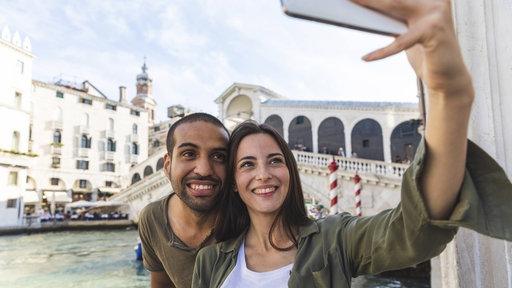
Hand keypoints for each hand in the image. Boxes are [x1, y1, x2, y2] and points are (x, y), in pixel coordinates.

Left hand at [351, 0, 471, 96]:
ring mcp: (436, 13)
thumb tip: (368, 8)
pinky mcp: (433, 31)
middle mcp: (435, 0)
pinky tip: (367, 58)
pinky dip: (382, 52)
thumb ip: (394, 17)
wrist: (448, 78)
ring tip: (352, 2)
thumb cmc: (427, 55)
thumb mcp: (408, 31)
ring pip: (395, 5)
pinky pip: (400, 41)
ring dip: (369, 3)